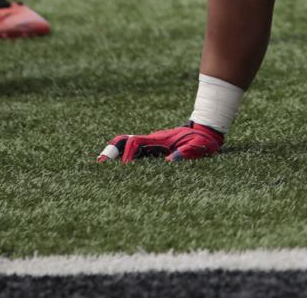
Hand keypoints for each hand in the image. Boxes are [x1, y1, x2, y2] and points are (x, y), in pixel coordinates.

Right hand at [98, 121, 223, 162]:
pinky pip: (136, 155)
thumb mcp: (197, 146)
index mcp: (158, 140)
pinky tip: (118, 175)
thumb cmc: (202, 140)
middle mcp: (151, 142)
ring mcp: (152, 146)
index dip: (127, 155)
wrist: (207, 131)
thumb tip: (169, 161)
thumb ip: (185, 152)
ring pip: (128, 149)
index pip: (135, 143)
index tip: (124, 168)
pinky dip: (125, 161)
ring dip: (116, 157)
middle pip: (125, 143)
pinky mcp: (154, 151)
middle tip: (99, 165)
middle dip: (112, 152)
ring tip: (102, 170)